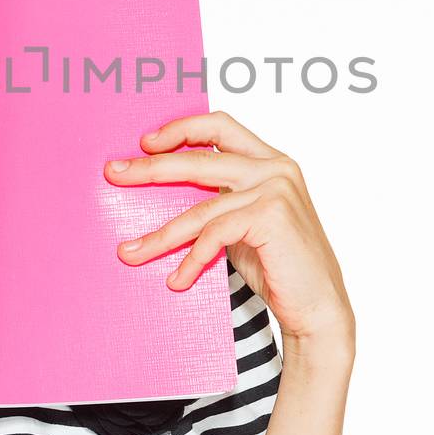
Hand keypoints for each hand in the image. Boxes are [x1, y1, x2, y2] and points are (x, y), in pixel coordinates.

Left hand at [104, 111, 353, 345]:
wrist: (319, 309)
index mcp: (270, 160)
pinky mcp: (271, 216)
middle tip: (114, 174)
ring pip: (200, 207)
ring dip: (160, 234)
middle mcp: (276, 168)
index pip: (220, 125)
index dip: (180, 129)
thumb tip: (164, 191)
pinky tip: (177, 280)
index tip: (144, 143)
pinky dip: (191, 260)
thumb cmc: (279, 267)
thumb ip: (219, 200)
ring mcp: (276, 190)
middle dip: (151, 168)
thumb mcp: (244, 223)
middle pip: (199, 159)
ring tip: (129, 252)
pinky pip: (214, 234)